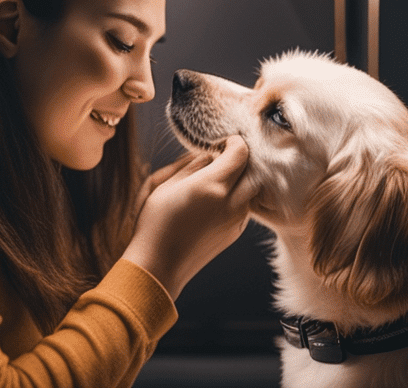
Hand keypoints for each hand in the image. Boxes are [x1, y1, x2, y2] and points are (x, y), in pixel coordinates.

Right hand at [121, 136, 256, 299]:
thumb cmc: (154, 223)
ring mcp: (236, 220)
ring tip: (217, 179)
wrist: (159, 266)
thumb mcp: (163, 185)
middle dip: (241, 160)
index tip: (222, 142)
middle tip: (222, 158)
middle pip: (253, 170)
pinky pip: (245, 207)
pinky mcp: (235, 233)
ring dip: (240, 180)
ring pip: (252, 190)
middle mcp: (231, 203)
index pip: (241, 153)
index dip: (234, 142)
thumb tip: (208, 155)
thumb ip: (190, 165)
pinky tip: (216, 199)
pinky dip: (238, 197)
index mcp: (212, 186)